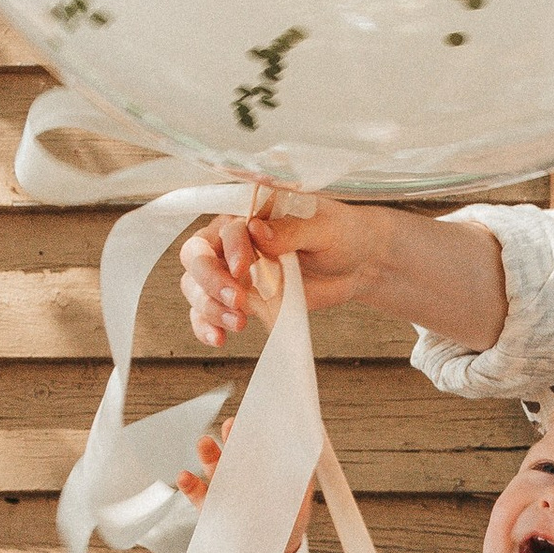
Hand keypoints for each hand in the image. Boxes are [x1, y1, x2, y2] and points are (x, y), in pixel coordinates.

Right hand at [178, 419, 313, 552]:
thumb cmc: (287, 522)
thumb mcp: (299, 498)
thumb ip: (301, 478)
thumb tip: (307, 454)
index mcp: (260, 468)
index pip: (256, 445)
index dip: (255, 431)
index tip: (254, 419)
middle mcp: (240, 475)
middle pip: (234, 451)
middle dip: (231, 437)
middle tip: (231, 425)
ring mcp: (223, 491)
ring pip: (213, 469)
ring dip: (208, 454)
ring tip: (204, 443)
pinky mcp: (210, 509)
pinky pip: (198, 495)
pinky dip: (189, 485)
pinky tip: (185, 477)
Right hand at [181, 190, 382, 348]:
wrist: (357, 264)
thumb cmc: (341, 234)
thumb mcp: (325, 228)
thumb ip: (291, 230)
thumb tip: (258, 232)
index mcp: (251, 214)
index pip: (225, 229)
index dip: (231, 249)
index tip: (245, 268)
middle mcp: (233, 241)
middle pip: (197, 257)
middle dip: (210, 280)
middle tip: (237, 300)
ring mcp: (232, 272)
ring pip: (196, 287)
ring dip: (209, 307)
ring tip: (239, 323)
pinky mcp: (239, 299)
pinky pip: (207, 313)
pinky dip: (206, 326)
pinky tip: (219, 339)